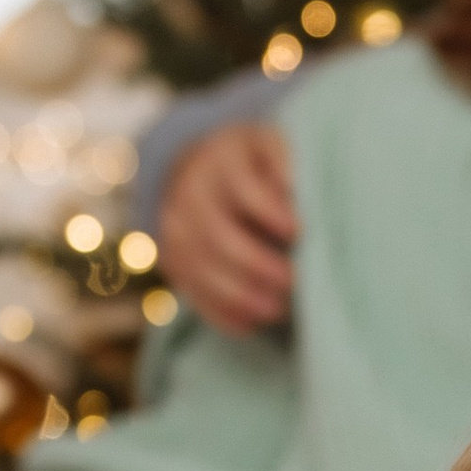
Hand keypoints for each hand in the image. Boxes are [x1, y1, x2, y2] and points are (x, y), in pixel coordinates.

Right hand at [158, 121, 298, 332]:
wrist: (206, 167)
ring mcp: (175, 227)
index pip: (241, 188)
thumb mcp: (274, 146)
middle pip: (217, 235)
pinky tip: (251, 324)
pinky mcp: (171, 259)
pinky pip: (190, 291)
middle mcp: (191, 192)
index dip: (270, 212)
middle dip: (258, 265)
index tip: (299, 232)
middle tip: (295, 282)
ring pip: (200, 268)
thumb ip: (288, 162)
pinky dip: (221, 313)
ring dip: (241, 295)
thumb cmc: (259, 162)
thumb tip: (296, 190)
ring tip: (280, 310)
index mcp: (222, 159)